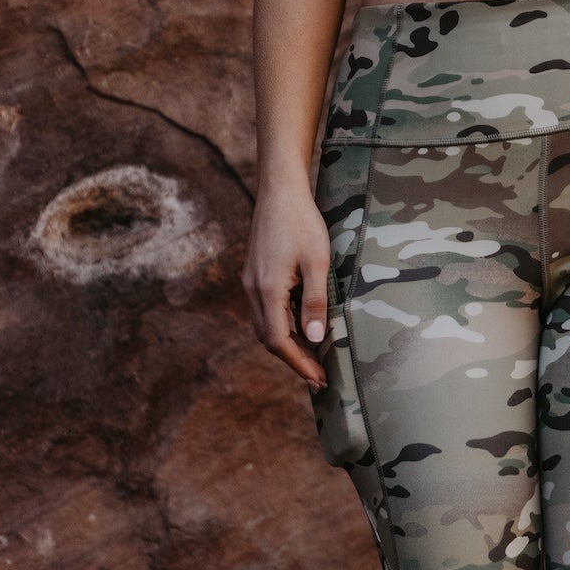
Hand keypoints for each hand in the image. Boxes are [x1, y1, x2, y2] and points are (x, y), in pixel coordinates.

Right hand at [243, 177, 333, 389]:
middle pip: (268, 338)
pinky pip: (264, 309)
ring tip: (312, 355)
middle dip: (293, 359)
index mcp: (268, 290)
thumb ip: (315, 302)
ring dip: (287, 343)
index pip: (279, 341)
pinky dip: (281, 324)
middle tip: (318, 374)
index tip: (319, 379)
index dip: (299, 364)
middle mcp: (253, 290)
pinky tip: (300, 325)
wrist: (279, 190)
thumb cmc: (302, 223)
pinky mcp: (253, 273)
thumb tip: (316, 340)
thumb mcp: (317, 262)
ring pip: (264, 325)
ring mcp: (250, 282)